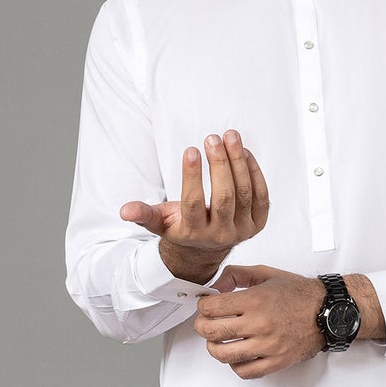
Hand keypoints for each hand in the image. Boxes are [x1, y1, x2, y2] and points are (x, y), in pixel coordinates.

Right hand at [119, 131, 269, 284]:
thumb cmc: (180, 227)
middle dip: (219, 165)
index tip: (190, 150)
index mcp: (194, 233)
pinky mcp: (258, 224)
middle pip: (224, 197)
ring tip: (230, 136)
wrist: (206, 249)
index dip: (192, 176)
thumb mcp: (159, 222)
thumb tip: (124, 211)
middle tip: (212, 138)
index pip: (194, 203)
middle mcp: (221, 235)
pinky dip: (254, 172)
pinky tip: (244, 152)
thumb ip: (143, 214)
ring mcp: (242, 231)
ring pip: (244, 194)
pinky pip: (261, 196)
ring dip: (238, 162)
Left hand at [194, 265, 327, 378]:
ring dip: (214, 347)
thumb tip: (214, 287)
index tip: (206, 306)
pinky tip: (237, 355)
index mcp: (256, 300)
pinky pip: (244, 371)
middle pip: (212, 331)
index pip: (211, 307)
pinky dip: (235, 365)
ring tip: (217, 341)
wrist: (328, 311)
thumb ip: (236, 275)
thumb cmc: (299, 294)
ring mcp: (268, 346)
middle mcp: (260, 324)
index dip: (202, 306)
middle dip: (202, 326)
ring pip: (223, 354)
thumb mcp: (266, 274)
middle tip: (205, 323)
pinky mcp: (276, 362)